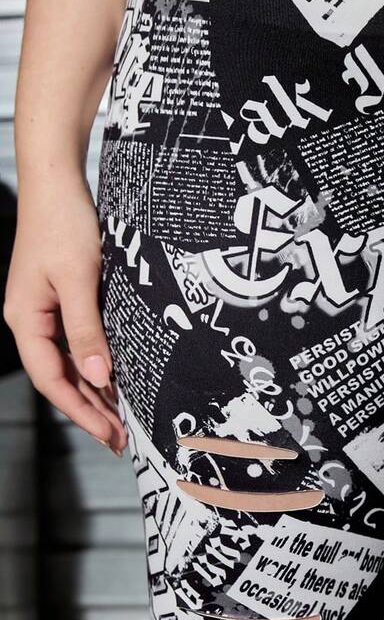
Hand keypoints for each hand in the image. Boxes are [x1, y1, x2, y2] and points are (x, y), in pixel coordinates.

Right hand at [4, 176, 127, 454]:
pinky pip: (76, 342)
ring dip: (94, 390)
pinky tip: (116, 375)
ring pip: (68, 362)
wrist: (57, 181)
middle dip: (89, 409)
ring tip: (121, 417)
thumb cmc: (63, 222)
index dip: (80, 411)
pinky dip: (95, 362)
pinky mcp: (61, 297)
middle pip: (59, 377)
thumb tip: (97, 377)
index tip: (109, 434)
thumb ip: (86, 329)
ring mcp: (44, 309)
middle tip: (121, 438)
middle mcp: (30, 319)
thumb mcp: (79, 278)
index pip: (51, 380)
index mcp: (25, 319)